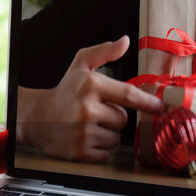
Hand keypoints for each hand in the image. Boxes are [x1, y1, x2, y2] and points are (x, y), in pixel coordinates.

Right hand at [16, 35, 165, 161]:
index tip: (161, 108)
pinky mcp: (79, 152)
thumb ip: (103, 52)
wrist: (35, 117)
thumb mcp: (80, 65)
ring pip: (115, 138)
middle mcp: (87, 109)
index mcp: (91, 86)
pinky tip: (85, 138)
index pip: (129, 95)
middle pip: (123, 120)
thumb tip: (125, 41)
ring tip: (89, 126)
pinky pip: (105, 154)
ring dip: (108, 134)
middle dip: (115, 118)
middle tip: (96, 113)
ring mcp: (83, 132)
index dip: (148, 102)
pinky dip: (99, 149)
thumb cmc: (63, 91)